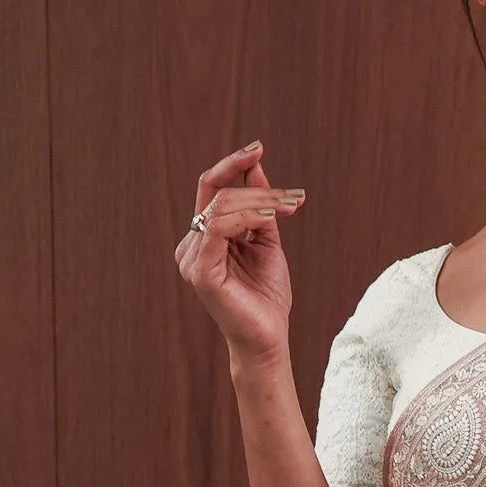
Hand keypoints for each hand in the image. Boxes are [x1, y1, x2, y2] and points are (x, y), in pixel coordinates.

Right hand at [174, 139, 305, 366]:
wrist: (269, 338)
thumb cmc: (266, 296)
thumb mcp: (266, 241)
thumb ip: (259, 206)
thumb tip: (255, 166)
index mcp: (204, 237)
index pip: (211, 189)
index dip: (232, 165)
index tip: (258, 148)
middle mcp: (191, 245)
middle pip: (218, 194)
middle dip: (258, 188)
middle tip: (293, 197)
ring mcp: (191, 258)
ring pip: (221, 207)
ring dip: (259, 202)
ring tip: (288, 208)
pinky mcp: (200, 271)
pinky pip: (220, 227)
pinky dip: (248, 217)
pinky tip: (272, 218)